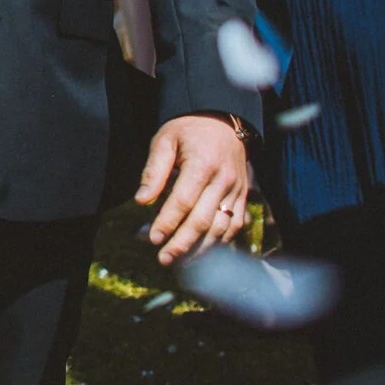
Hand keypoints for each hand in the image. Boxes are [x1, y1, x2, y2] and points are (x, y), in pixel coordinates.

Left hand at [136, 113, 251, 263]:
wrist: (224, 122)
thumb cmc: (188, 131)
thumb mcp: (165, 140)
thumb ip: (154, 170)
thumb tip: (141, 200)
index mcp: (202, 164)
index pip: (183, 201)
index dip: (168, 222)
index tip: (153, 238)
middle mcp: (223, 180)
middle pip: (203, 220)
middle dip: (182, 243)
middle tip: (163, 259)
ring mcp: (237, 191)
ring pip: (220, 228)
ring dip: (200, 249)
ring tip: (179, 261)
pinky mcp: (243, 198)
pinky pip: (233, 227)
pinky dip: (218, 243)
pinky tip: (200, 252)